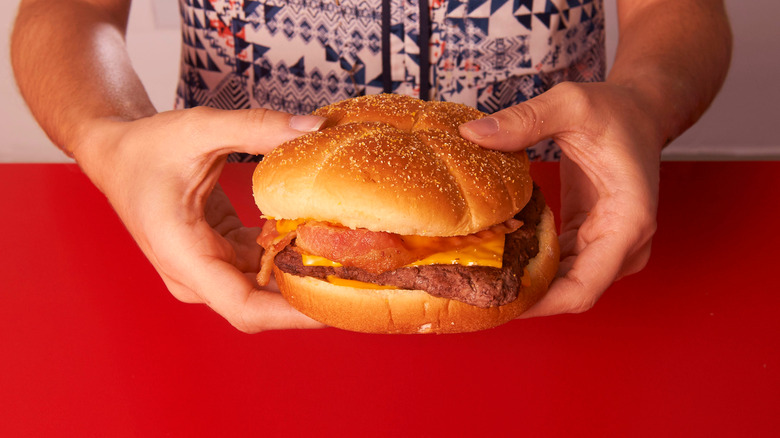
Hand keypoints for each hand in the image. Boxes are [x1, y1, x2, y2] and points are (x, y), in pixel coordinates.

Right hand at [72, 107, 326, 331]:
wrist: (116, 154)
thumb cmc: (146, 146)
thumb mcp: (201, 128)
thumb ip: (258, 127)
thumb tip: (314, 129)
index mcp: (182, 254)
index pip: (243, 307)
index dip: (292, 314)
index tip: (333, 307)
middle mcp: (192, 274)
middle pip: (259, 305)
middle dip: (306, 298)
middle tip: (357, 280)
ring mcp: (204, 270)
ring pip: (261, 290)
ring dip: (300, 276)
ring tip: (348, 260)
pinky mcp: (216, 257)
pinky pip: (257, 267)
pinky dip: (286, 255)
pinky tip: (317, 237)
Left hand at [460, 82, 662, 316]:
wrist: (639, 111)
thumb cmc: (615, 110)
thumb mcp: (570, 104)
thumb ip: (524, 120)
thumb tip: (473, 134)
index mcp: (628, 223)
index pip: (583, 288)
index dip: (538, 304)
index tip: (494, 302)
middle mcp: (625, 244)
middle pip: (571, 294)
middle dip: (523, 298)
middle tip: (470, 291)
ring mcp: (610, 246)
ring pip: (564, 285)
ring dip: (524, 285)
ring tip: (475, 280)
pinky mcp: (591, 239)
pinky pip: (561, 268)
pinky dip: (531, 268)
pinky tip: (495, 260)